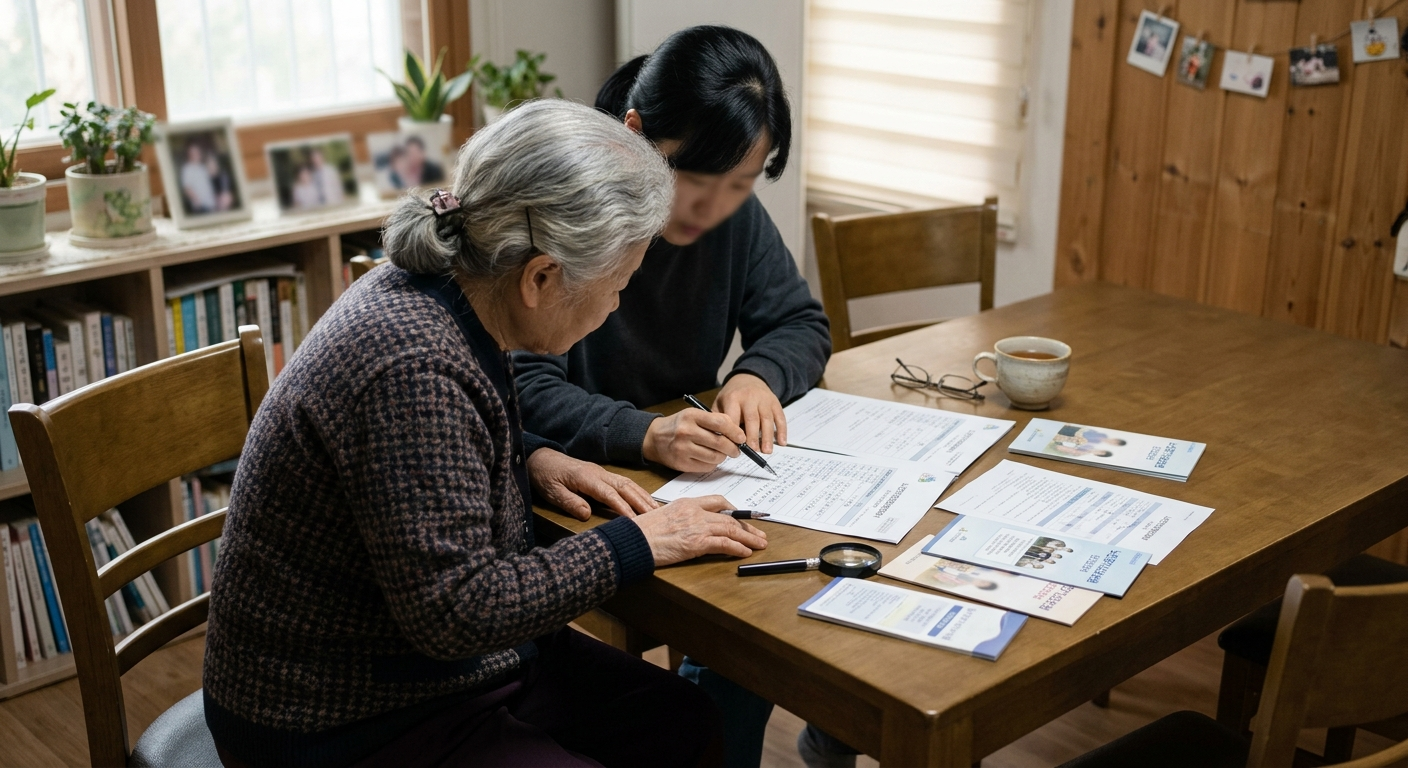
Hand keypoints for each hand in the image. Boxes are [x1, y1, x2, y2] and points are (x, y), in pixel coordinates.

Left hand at [527, 448, 657, 520]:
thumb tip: (587, 514)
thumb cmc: (546, 476)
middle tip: (656, 517)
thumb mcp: (552, 492)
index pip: (609, 494)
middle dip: (641, 502)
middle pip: (625, 487)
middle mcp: (599, 473)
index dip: (623, 508)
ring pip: (628, 483)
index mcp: (586, 478)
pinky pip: (624, 482)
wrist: (542, 459)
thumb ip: (570, 502)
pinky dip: (638, 491)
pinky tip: (645, 500)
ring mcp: (602, 472)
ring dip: (643, 496)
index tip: (635, 521)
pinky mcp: (603, 474)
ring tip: (657, 510)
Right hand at [631, 495, 767, 565]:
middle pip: (729, 516)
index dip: (733, 508)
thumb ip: (681, 518)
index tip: (741, 516)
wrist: (633, 540)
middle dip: (747, 526)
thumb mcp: (663, 516)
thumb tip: (692, 528)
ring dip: (748, 538)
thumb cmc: (642, 532)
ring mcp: (697, 527)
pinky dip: (737, 548)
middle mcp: (695, 512)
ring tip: (760, 544)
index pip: (717, 501)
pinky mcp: (696, 543)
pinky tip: (745, 552)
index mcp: (687, 503)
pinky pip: (724, 544)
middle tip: (759, 533)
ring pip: (731, 529)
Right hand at [643, 409, 744, 472]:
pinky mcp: (682, 463)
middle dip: (733, 448)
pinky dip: (712, 464)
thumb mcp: (694, 416)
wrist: (655, 438)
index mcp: (691, 416)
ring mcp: (683, 448)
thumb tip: (737, 433)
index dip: (735, 431)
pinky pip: (706, 467)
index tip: (741, 437)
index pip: (720, 423)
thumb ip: (714, 421)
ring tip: (721, 454)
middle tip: (736, 450)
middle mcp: (686, 431)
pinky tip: (708, 458)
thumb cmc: (679, 425)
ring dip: (723, 457)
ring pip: (715, 457)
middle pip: (720, 443)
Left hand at [714, 373, 786, 452]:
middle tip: (753, 451)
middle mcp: (750, 397)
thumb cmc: (732, 396)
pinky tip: (782, 442)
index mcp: (733, 398)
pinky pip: (780, 417)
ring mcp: (764, 400)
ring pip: (767, 419)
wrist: (748, 378)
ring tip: (766, 451)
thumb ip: (718, 418)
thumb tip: (716, 438)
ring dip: (768, 436)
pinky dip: (782, 431)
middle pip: (752, 419)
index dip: (734, 432)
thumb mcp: (720, 402)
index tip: (734, 447)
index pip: (733, 417)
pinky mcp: (775, 402)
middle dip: (752, 436)